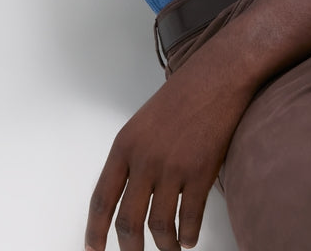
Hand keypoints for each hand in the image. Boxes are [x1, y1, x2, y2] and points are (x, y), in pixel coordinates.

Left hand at [85, 39, 253, 250]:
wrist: (216, 77)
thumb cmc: (182, 96)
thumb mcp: (143, 123)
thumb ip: (133, 157)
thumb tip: (129, 196)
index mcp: (124, 145)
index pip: (101, 200)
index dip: (94, 232)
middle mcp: (144, 159)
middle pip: (128, 222)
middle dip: (130, 249)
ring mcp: (172, 167)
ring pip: (160, 227)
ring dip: (164, 246)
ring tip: (169, 249)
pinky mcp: (200, 173)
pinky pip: (189, 219)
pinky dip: (188, 235)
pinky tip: (189, 238)